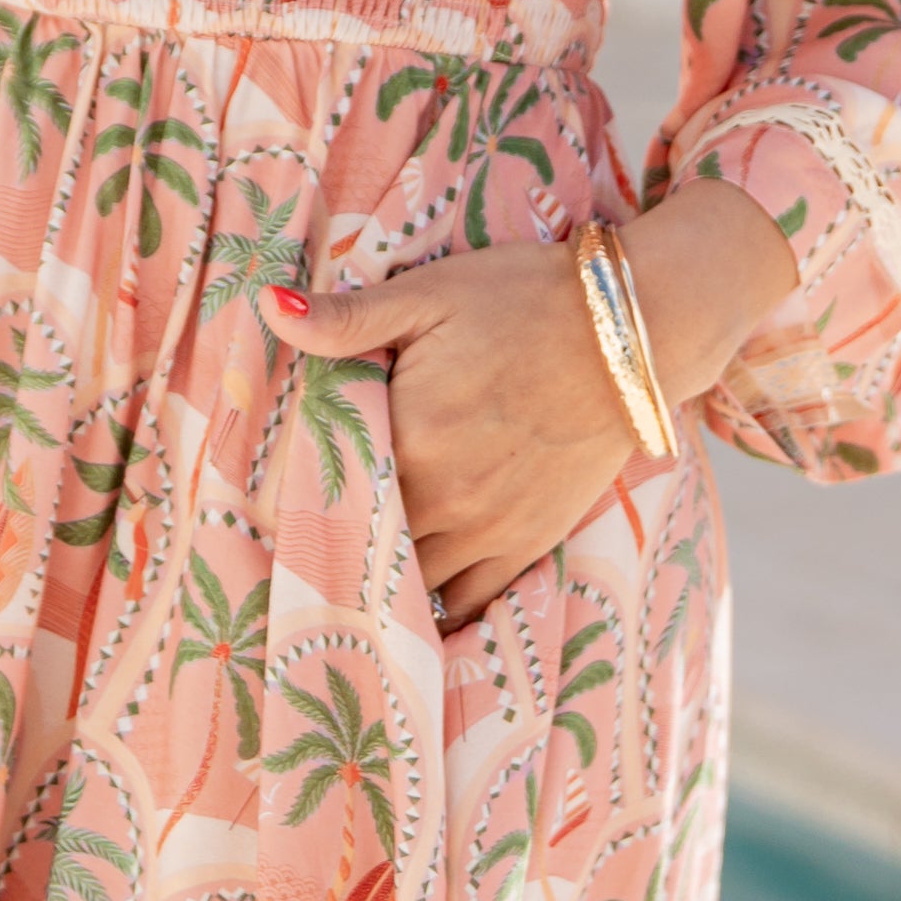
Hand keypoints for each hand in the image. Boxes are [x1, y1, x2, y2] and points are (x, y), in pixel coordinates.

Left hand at [262, 181, 798, 623]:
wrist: (632, 329)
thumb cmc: (523, 299)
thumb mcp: (427, 294)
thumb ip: (343, 318)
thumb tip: (268, 307)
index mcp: (408, 436)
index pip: (330, 485)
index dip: (300, 490)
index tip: (270, 497)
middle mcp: (444, 497)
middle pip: (365, 541)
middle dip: (336, 538)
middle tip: (300, 544)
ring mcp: (489, 527)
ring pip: (411, 580)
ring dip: (381, 576)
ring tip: (351, 574)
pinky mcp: (529, 541)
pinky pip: (470, 599)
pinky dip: (437, 606)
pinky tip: (413, 602)